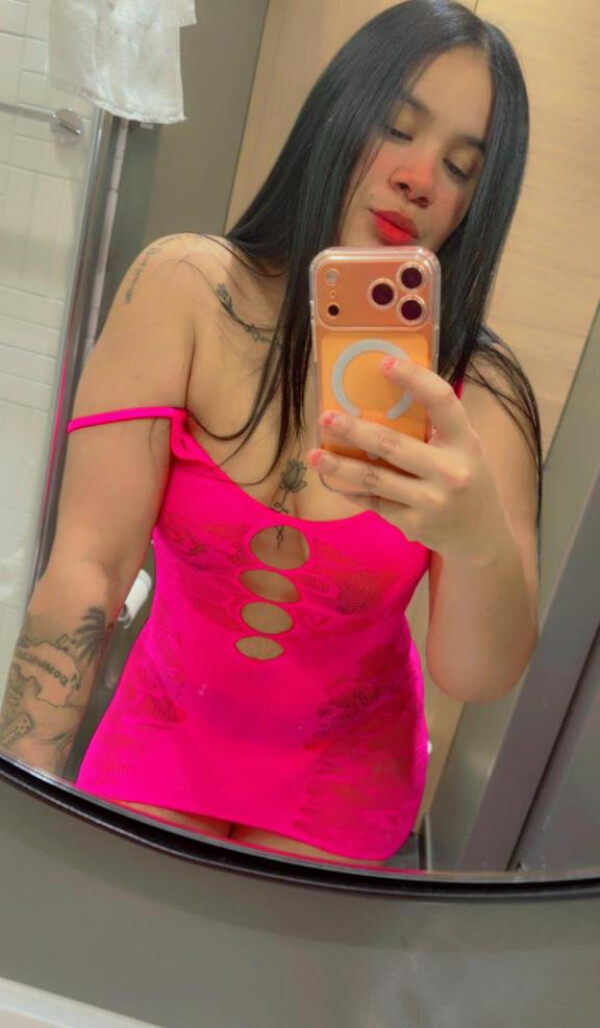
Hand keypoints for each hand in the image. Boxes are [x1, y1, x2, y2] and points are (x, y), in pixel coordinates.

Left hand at [306, 358, 509, 563]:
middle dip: (354, 430)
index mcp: (465, 442)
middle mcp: (450, 471)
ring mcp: (431, 501)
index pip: (441, 401)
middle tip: (326, 417)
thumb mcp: (463, 450)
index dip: (414, 379)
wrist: (483, 538)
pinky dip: (353, 491)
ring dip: (339, 466)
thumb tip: (383, 397)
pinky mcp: (413, 524)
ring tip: (313, 455)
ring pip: (374, 478)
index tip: (384, 363)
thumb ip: (435, 428)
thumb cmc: (467, 480)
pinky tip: (335, 482)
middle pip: (392, 445)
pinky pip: (375, 502)